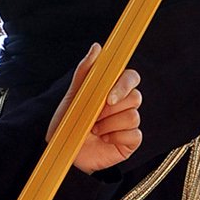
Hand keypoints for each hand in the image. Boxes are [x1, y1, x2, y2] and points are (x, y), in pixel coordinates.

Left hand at [49, 44, 141, 172]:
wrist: (64, 152)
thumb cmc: (68, 124)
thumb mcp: (73, 96)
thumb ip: (85, 72)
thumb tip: (97, 47)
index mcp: (112, 91)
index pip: (131, 78)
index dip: (124, 85)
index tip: (109, 97)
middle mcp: (123, 105)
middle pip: (135, 97)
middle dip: (111, 109)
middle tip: (94, 117)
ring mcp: (128, 123)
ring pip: (133, 116)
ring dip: (109, 124)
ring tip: (94, 129)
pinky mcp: (130, 141)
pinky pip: (134, 134)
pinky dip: (115, 137)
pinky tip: (103, 139)